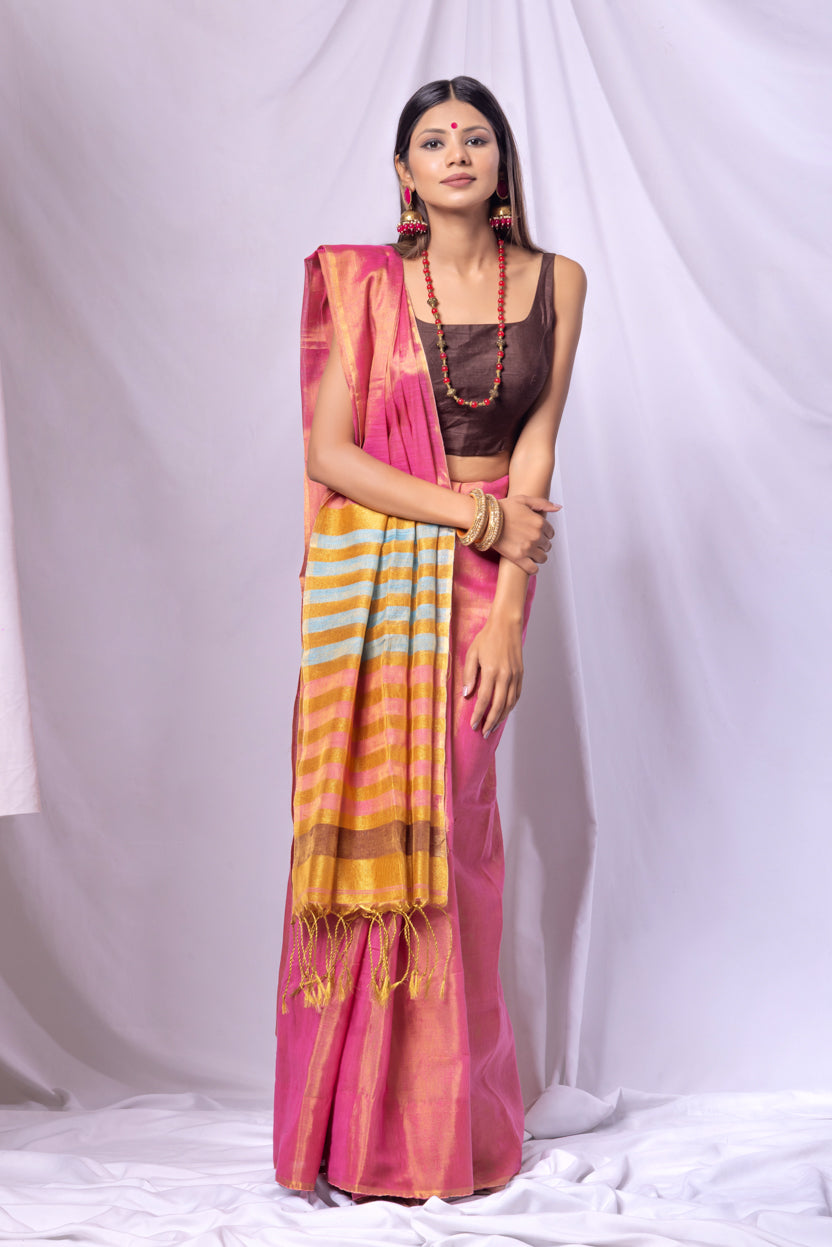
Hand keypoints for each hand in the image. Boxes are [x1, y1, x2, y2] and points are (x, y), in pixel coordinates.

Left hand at [462, 613, 523, 737]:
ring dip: (501, 718)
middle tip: (483, 733)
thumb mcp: (472, 653)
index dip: (478, 714)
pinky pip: (516, 695)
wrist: (506, 625)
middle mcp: (505, 676)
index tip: (473, 725)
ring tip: (492, 727)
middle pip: (499, 706)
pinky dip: (510, 707)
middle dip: (490, 722)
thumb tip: (467, 694)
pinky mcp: (521, 674)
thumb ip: (469, 675)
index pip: (485, 699)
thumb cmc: (486, 638)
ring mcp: (515, 676)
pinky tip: (504, 712)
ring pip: (510, 703)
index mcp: (492, 671)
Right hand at [494, 496, 560, 573]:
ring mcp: (528, 548)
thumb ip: (543, 503)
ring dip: (538, 556)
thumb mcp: (524, 500)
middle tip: (530, 542)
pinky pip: (533, 569)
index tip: (536, 533)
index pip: (551, 533)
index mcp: (539, 522)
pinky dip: (533, 568)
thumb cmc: (502, 508)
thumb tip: (558, 507)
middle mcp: (536, 536)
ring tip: (529, 553)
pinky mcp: (518, 558)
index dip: (544, 534)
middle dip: (541, 544)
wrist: (485, 519)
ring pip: (542, 558)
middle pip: (547, 546)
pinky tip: (529, 564)